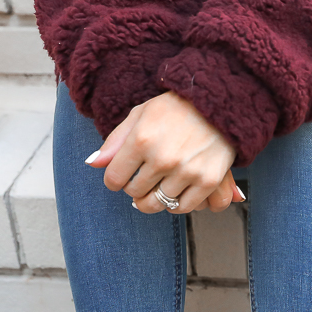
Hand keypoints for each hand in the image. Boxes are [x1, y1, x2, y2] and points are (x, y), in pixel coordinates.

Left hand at [88, 91, 244, 213]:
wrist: (219, 103)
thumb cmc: (175, 108)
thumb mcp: (140, 115)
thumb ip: (115, 141)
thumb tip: (93, 164)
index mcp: (141, 139)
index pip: (114, 178)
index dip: (114, 180)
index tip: (121, 177)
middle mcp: (162, 158)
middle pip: (135, 193)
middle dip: (134, 188)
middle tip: (142, 179)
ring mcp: (186, 171)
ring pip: (158, 203)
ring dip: (155, 198)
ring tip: (157, 187)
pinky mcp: (207, 181)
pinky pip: (183, 207)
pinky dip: (176, 205)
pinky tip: (175, 193)